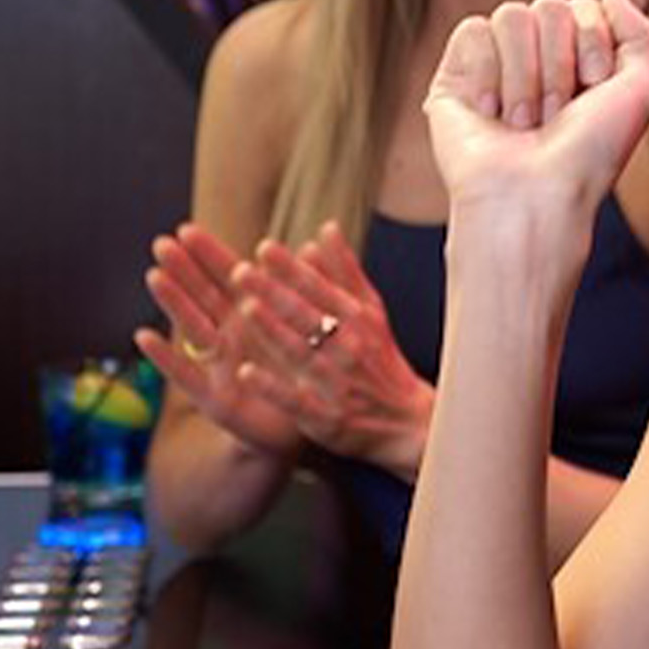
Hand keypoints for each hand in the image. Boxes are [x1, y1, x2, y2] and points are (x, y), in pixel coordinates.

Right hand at [134, 222, 301, 457]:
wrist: (313, 426)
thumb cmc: (308, 372)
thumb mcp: (314, 330)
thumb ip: (310, 287)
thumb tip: (314, 243)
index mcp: (254, 318)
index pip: (227, 279)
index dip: (208, 256)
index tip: (185, 229)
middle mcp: (231, 338)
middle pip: (203, 298)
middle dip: (183, 271)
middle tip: (161, 244)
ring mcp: (220, 368)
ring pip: (193, 329)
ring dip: (174, 304)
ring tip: (155, 277)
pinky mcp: (215, 400)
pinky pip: (187, 376)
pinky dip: (166, 357)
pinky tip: (145, 337)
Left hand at [228, 222, 434, 474]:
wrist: (408, 420)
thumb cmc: (382, 359)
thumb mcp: (371, 311)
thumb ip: (345, 271)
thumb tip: (325, 228)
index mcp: (356, 319)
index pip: (319, 289)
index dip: (291, 269)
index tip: (264, 248)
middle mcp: (347, 347)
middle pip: (305, 315)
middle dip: (274, 292)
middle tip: (240, 270)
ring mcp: (336, 383)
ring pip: (300, 352)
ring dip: (273, 330)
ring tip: (245, 309)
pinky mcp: (325, 417)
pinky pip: (296, 401)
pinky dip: (272, 387)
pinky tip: (246, 373)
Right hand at [423, 0, 648, 242]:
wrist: (536, 196)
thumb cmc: (590, 154)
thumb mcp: (642, 92)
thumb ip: (645, 35)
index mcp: (579, 57)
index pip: (586, 6)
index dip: (593, 49)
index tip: (592, 95)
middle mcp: (538, 55)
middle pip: (549, 5)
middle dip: (559, 66)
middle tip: (555, 117)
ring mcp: (495, 62)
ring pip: (512, 15)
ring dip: (526, 78)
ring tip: (524, 122)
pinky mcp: (455, 73)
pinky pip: (474, 30)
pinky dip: (488, 76)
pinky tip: (490, 113)